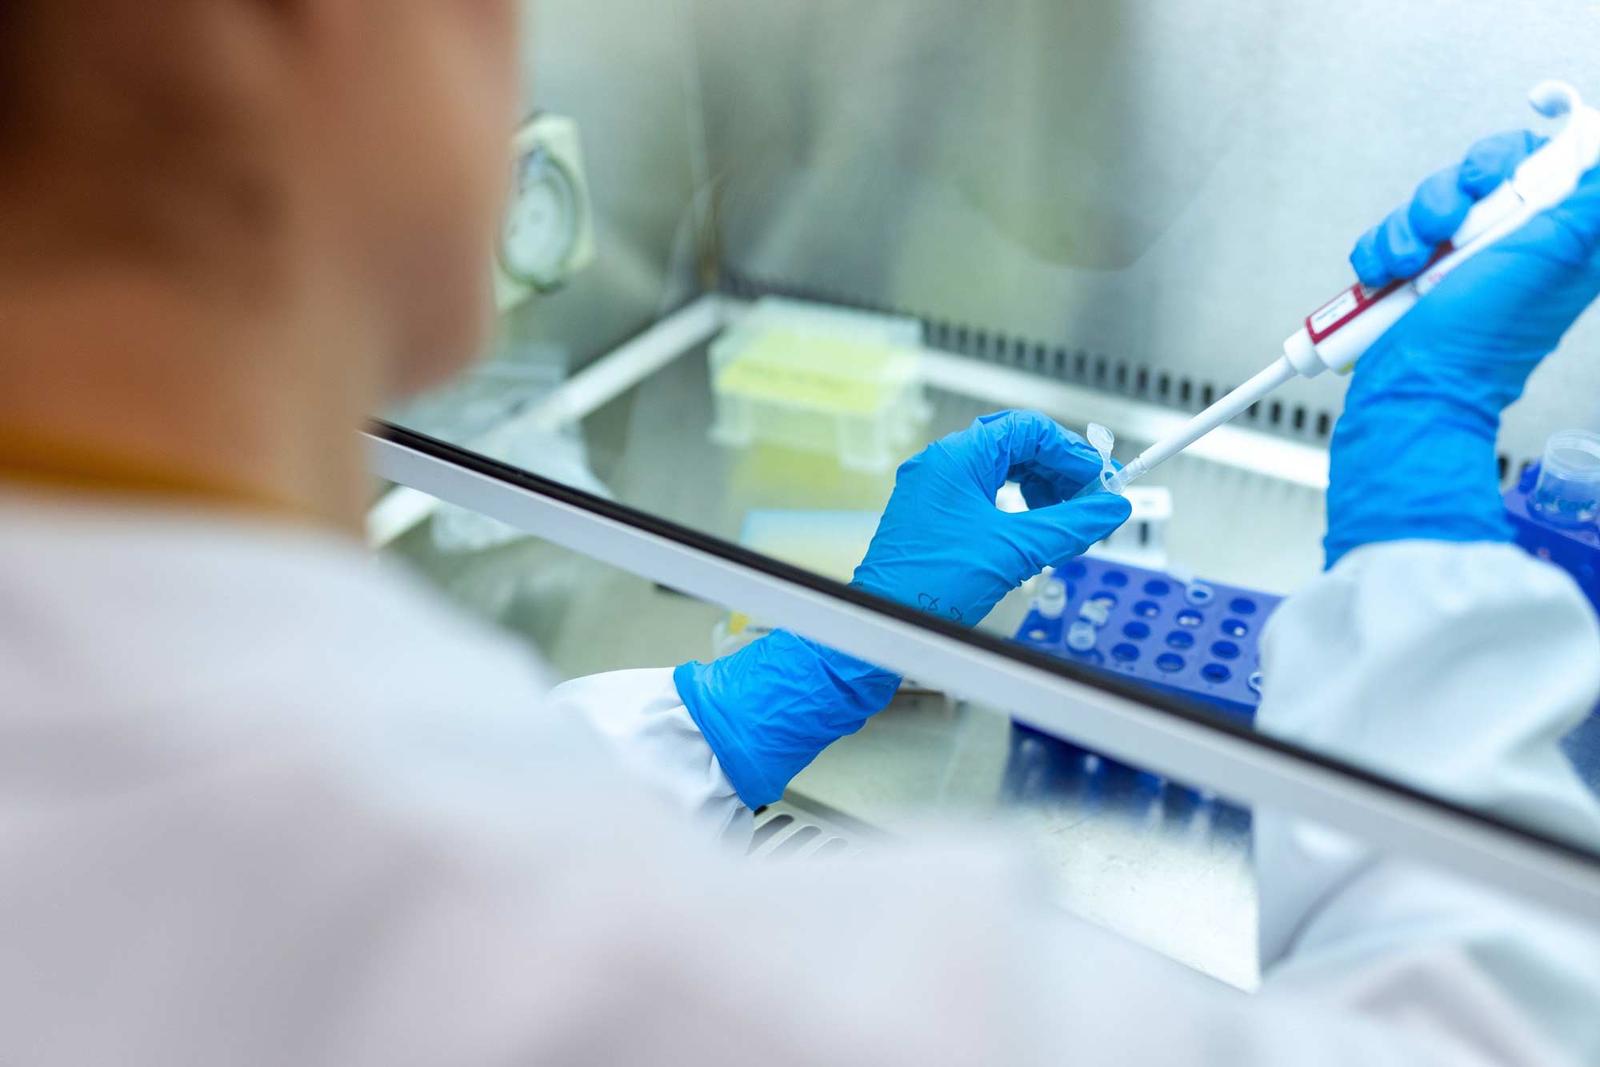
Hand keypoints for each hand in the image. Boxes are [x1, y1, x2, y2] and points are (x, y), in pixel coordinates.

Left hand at [852, 410, 1131, 625]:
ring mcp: (933, 489)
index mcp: (956, 458)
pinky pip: (982, 493)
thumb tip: (1109, 509)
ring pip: (999, 470)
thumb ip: (1070, 525)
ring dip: (1038, 488)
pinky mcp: (932, 514)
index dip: (1070, 452)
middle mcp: (941, 465)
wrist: (885, 621)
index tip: (1098, 478)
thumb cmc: (931, 584)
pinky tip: (1032, 528)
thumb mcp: (1015, 550)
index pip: (1028, 429)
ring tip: (1063, 517)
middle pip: (1015, 446)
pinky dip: (1014, 506)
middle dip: (1057, 471)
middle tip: (1087, 498)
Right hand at [1326, 131, 1599, 566]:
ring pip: (1431, 200)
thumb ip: (1587, 207)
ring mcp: (1460, 258)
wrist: (1411, 390)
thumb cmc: (1477, 344)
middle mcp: (1512, 242)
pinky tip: (1385, 280)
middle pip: (1483, 170)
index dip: (1521, 151)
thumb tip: (1598, 160)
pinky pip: (1392, 233)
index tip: (1492, 171)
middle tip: (1448, 227)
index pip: (1554, 158)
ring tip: (1407, 267)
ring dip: (1408, 230)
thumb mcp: (1551, 260)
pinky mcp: (1415, 273)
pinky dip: (1381, 253)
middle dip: (1451, 194)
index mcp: (1560, 235)